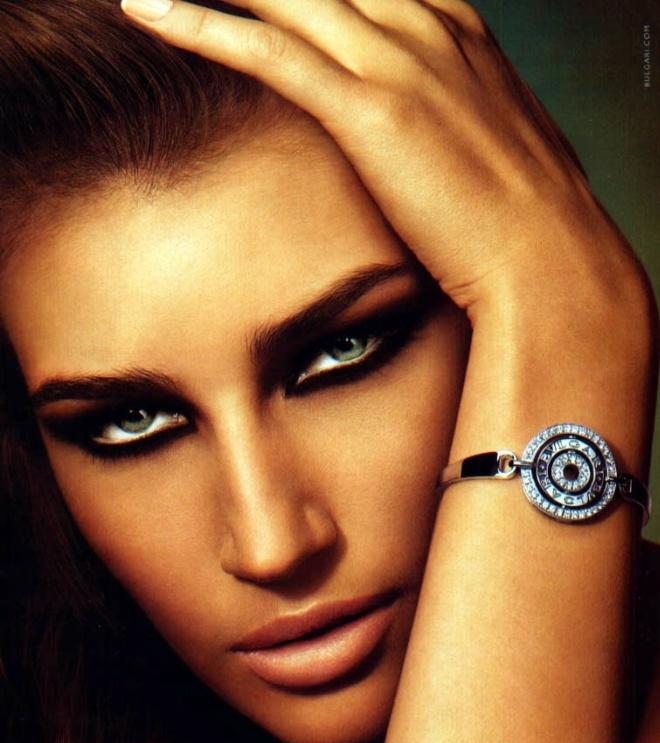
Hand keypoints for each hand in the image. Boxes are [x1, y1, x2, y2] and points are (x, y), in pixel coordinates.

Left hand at [119, 0, 633, 312]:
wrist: (551, 263)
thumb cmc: (524, 223)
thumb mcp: (491, 147)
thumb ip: (453, 117)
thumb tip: (432, 135)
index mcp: (457, 31)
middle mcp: (426, 27)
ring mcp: (399, 62)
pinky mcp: (371, 111)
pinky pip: (269, 52)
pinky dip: (202, 25)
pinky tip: (149, 7)